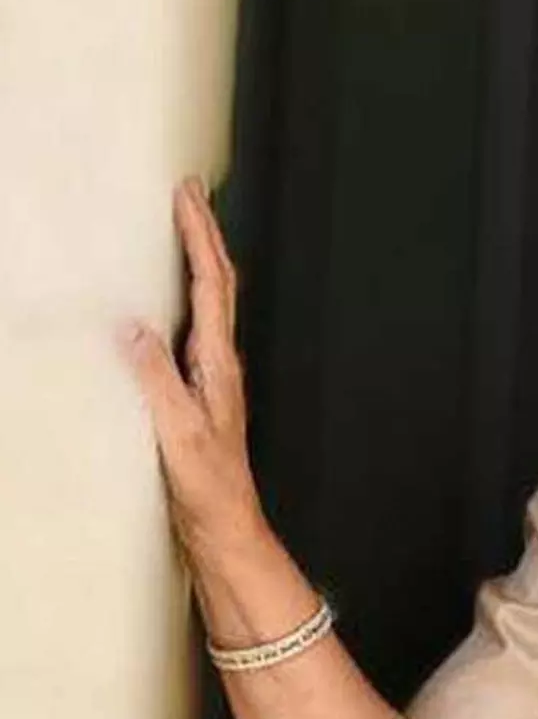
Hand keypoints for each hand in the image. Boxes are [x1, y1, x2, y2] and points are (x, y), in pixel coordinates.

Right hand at [117, 177, 264, 550]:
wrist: (225, 525)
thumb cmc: (207, 485)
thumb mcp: (178, 432)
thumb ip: (156, 380)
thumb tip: (132, 327)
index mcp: (217, 364)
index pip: (211, 285)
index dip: (200, 237)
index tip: (188, 196)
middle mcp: (221, 363)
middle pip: (218, 283)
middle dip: (204, 234)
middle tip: (189, 193)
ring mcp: (213, 375)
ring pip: (212, 302)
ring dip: (201, 260)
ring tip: (185, 228)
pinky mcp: (201, 391)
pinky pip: (196, 328)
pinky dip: (188, 297)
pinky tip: (170, 301)